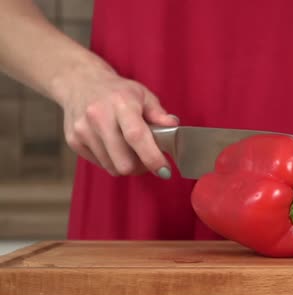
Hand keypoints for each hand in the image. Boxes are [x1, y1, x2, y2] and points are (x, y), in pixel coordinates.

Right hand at [57, 65, 177, 177]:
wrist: (79, 82)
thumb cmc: (116, 91)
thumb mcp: (142, 94)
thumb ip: (159, 113)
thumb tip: (174, 127)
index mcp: (121, 104)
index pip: (136, 136)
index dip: (152, 157)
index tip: (164, 170)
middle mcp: (99, 117)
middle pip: (123, 162)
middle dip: (140, 167)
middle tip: (147, 160)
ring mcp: (83, 130)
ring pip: (112, 167)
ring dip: (126, 165)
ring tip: (130, 151)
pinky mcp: (73, 141)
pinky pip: (99, 164)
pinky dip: (111, 161)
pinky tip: (113, 146)